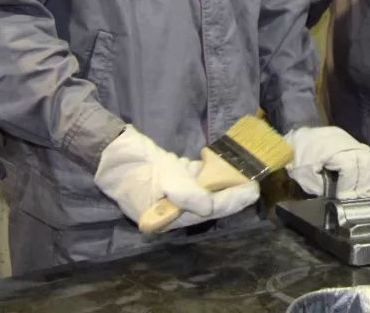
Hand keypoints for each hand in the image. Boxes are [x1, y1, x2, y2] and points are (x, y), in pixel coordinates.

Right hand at [94, 125, 259, 230]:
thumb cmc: (138, 167)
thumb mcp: (164, 179)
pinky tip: (228, 169)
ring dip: (225, 187)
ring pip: (205, 193)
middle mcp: (171, 211)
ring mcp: (172, 196)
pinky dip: (212, 176)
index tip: (252, 191)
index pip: (208, 211)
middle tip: (255, 186)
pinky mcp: (171, 181)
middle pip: (209, 205)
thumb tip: (209, 207)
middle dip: (233, 197)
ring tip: (247, 179)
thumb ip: (187, 195)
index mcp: (167, 218)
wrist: (113, 152)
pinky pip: (196, 181)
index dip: (232, 201)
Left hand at [284, 126, 369, 199]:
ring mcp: (352, 141)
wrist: (294, 140)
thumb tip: (342, 201)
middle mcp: (346, 142)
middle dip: (366, 183)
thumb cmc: (297, 159)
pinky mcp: (356, 144)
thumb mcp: (305, 177)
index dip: (350, 184)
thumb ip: (324, 188)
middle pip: (366, 160)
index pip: (349, 165)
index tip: (345, 198)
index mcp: (330, 148)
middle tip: (363, 199)